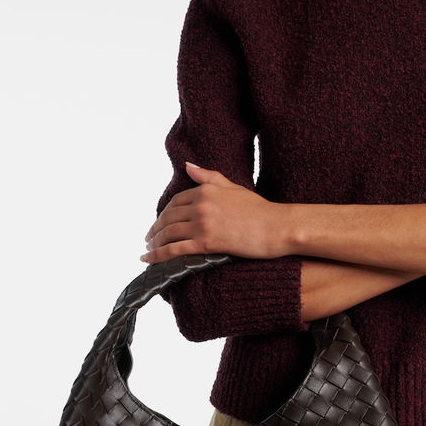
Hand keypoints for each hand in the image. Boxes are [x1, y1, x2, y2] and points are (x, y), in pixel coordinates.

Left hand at [140, 162, 286, 263]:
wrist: (277, 226)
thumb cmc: (260, 209)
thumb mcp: (233, 187)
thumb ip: (208, 177)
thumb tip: (187, 166)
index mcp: (205, 190)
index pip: (175, 202)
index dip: (164, 214)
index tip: (159, 222)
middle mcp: (200, 205)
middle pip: (168, 218)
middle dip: (155, 229)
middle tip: (148, 238)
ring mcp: (202, 224)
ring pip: (167, 233)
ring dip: (153, 243)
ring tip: (148, 250)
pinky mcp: (206, 242)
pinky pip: (174, 250)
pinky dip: (157, 255)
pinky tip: (149, 259)